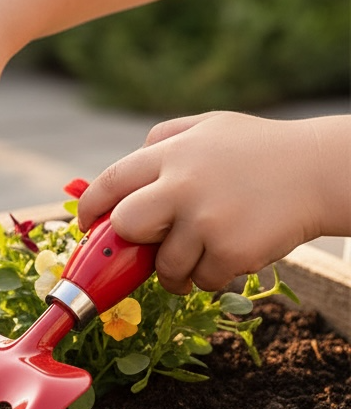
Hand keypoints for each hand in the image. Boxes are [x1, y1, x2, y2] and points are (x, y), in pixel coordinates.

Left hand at [77, 111, 345, 292]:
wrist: (321, 171)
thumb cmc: (260, 151)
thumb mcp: (208, 128)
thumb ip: (162, 141)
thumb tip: (121, 176)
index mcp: (171, 153)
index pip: (110, 183)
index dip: (91, 209)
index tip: (87, 226)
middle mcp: (182, 185)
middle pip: (127, 227)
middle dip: (132, 241)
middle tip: (150, 243)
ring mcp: (206, 220)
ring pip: (164, 265)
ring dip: (176, 268)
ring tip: (200, 252)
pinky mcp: (231, 251)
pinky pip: (201, 280)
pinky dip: (210, 276)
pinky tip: (229, 254)